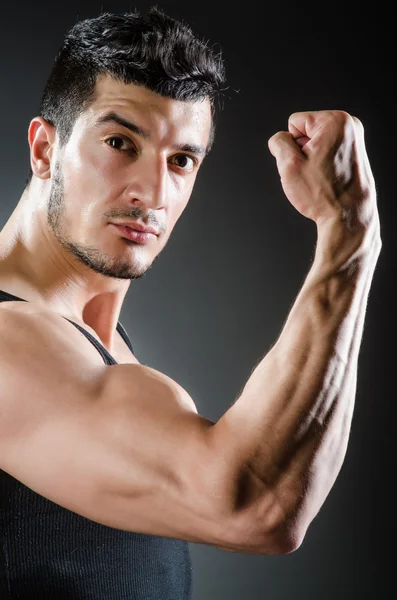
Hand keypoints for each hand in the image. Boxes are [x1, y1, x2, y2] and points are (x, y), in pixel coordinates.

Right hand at [268, 110, 376, 230]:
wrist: (349, 217)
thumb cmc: (322, 194)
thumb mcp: (288, 165)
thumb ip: (278, 142)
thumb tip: (281, 139)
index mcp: (335, 121)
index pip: (294, 123)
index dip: (292, 146)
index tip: (305, 163)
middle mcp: (350, 125)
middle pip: (306, 132)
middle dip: (302, 152)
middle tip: (312, 174)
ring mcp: (355, 139)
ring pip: (316, 144)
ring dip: (311, 161)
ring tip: (321, 178)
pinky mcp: (356, 153)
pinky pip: (327, 153)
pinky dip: (323, 166)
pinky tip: (329, 180)